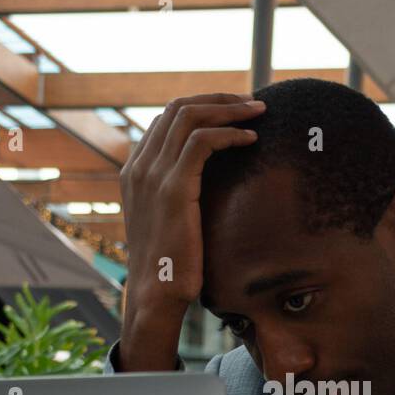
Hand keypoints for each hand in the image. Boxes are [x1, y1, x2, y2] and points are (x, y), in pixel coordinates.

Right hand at [116, 93, 265, 368]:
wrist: (156, 294)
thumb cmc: (171, 265)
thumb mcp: (171, 222)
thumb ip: (181, 197)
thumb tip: (211, 189)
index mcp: (136, 170)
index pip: (167, 118)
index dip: (204, 107)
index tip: (235, 112)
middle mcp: (140, 166)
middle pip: (178, 107)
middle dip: (219, 99)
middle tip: (252, 104)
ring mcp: (153, 175)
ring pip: (189, 116)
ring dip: (228, 109)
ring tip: (258, 113)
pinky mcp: (172, 189)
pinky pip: (201, 142)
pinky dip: (228, 133)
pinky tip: (251, 139)